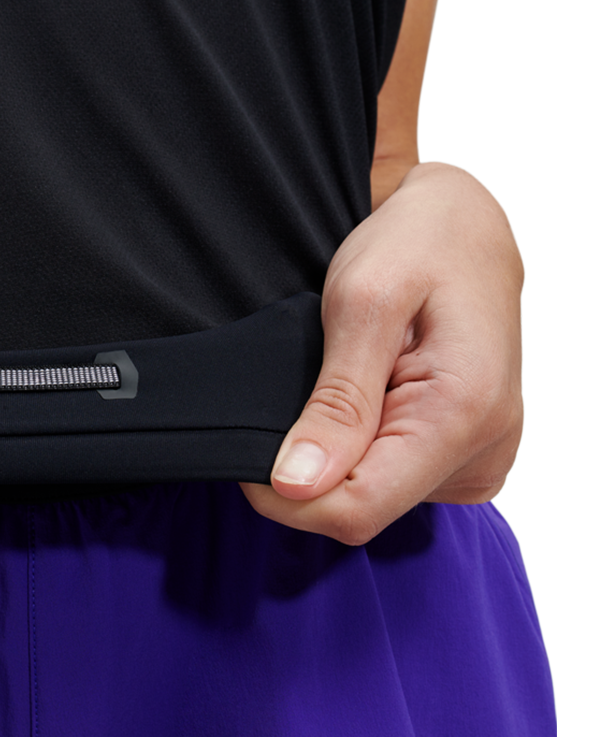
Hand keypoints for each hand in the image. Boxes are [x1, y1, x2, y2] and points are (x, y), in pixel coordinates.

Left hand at [239, 161, 524, 545]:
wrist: (460, 227)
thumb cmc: (417, 244)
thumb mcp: (362, 303)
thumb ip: (336, 401)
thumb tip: (298, 481)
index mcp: (465, 413)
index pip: (358, 508)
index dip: (288, 495)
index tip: (251, 453)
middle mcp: (484, 448)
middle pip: (362, 510)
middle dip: (311, 470)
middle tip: (302, 396)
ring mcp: (478, 458)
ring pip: (372, 499)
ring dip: (336, 456)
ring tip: (345, 384)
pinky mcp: (463, 457)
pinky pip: (390, 480)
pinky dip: (359, 450)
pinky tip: (365, 399)